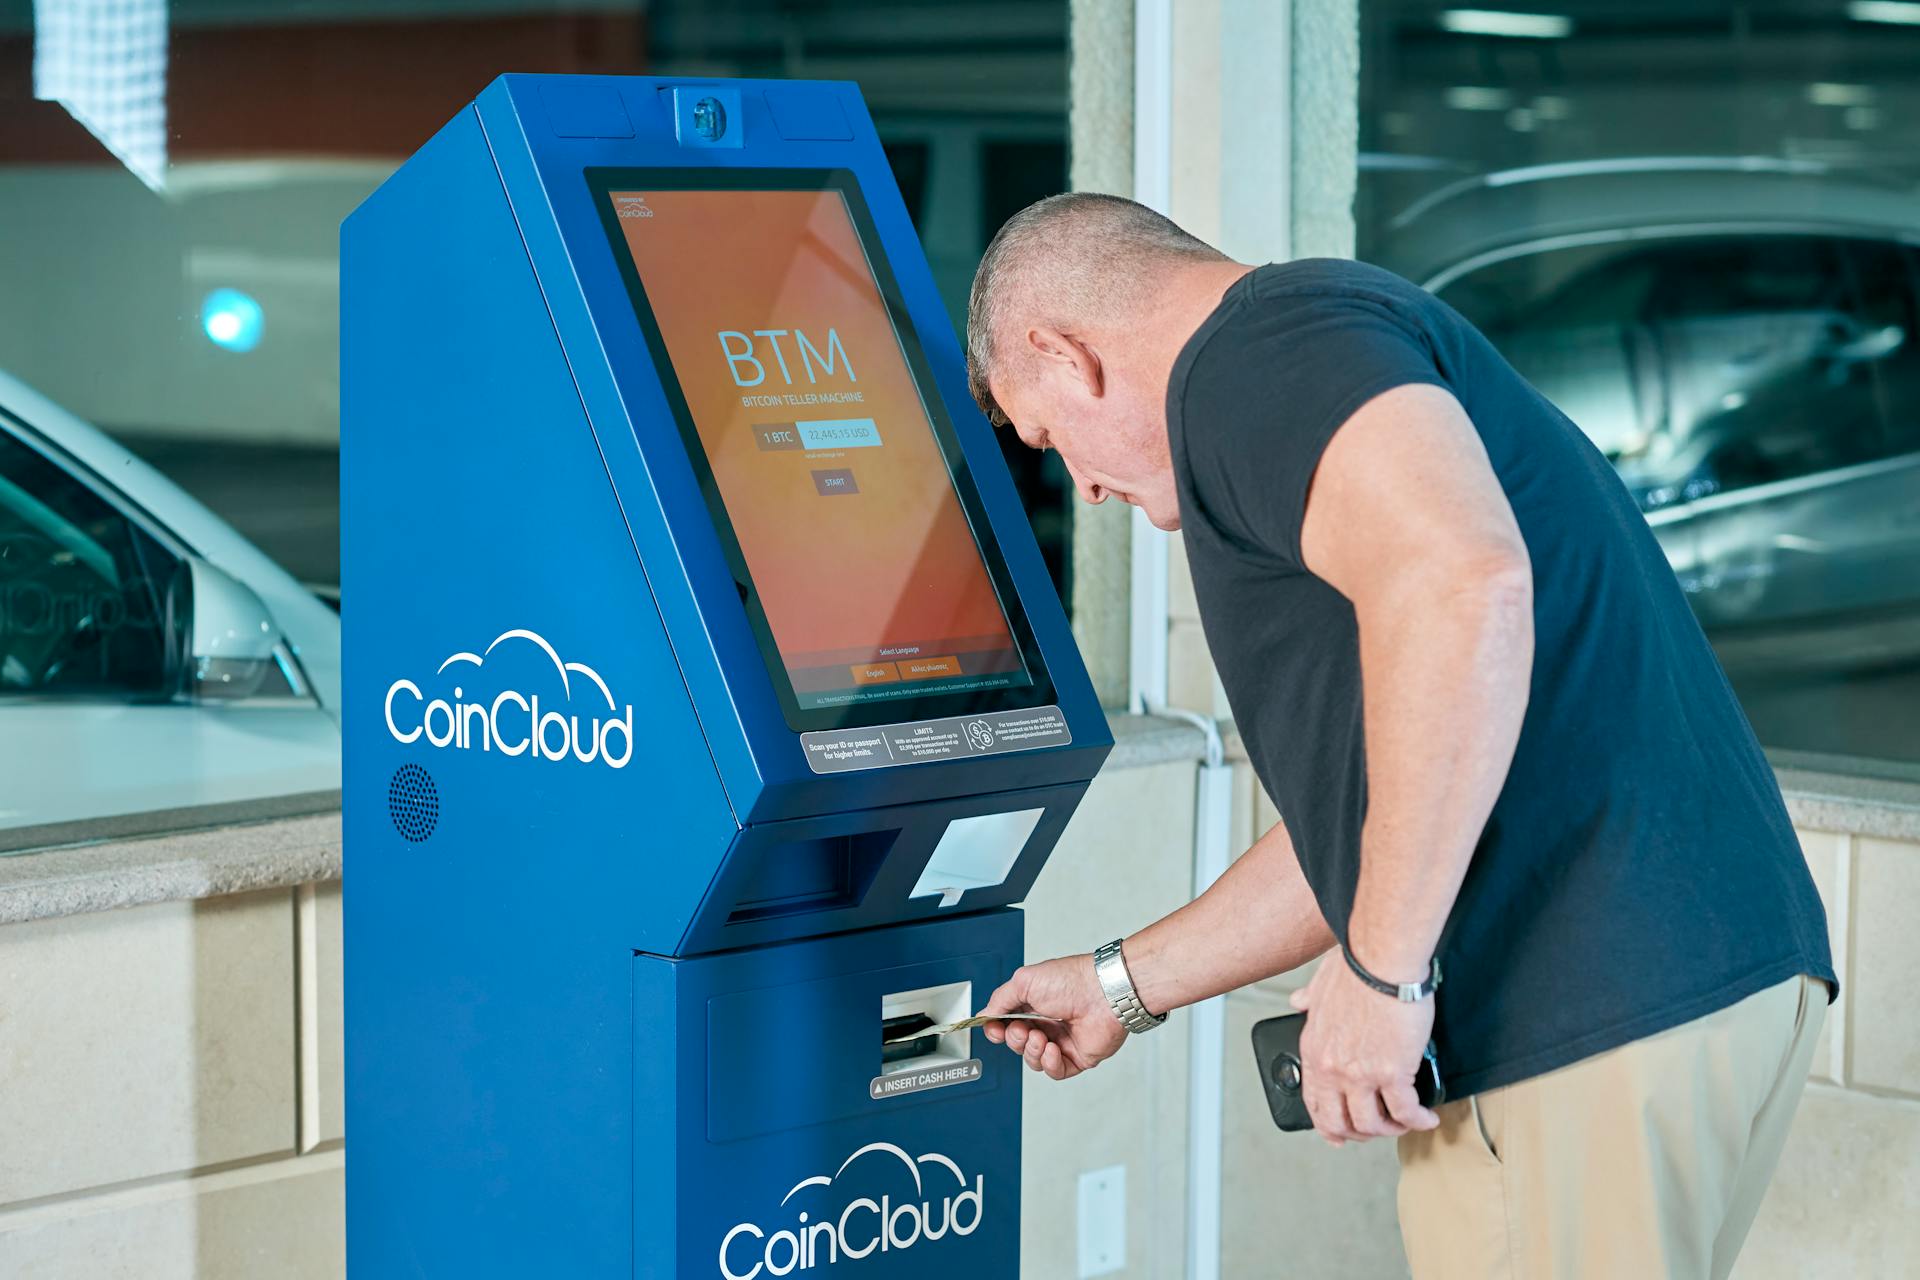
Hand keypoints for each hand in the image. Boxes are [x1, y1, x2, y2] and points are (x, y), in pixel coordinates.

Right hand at [980, 954, 1127, 1080]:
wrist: (1104, 994)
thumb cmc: (1072, 980)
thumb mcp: (1024, 981)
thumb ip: (1000, 1000)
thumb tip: (985, 1014)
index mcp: (1034, 1002)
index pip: (1006, 1022)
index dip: (997, 1029)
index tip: (993, 1029)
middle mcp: (1047, 1021)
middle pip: (1017, 1043)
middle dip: (1015, 1039)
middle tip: (1022, 1030)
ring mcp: (1061, 1040)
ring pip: (1033, 1060)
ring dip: (1032, 1051)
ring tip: (1040, 1038)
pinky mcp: (1077, 1057)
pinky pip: (1055, 1071)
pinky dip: (1049, 1063)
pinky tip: (1052, 1049)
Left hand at [1288, 951, 1440, 1145]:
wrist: (1381, 959)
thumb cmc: (1357, 966)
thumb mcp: (1319, 983)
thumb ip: (1308, 998)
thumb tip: (1297, 1001)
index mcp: (1314, 1050)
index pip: (1314, 1102)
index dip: (1327, 1125)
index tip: (1339, 1134)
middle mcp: (1332, 1067)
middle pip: (1340, 1122)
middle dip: (1360, 1134)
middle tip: (1378, 1132)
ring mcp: (1360, 1074)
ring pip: (1373, 1124)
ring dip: (1391, 1129)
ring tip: (1406, 1121)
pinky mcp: (1392, 1072)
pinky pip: (1406, 1111)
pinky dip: (1418, 1120)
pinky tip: (1427, 1117)